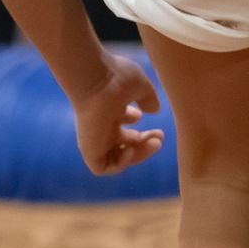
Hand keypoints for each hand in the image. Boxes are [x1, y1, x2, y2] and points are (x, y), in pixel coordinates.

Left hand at [67, 50, 164, 175]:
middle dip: (144, 145)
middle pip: (123, 144)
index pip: (125, 130)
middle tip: (160, 139)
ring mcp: (95, 138)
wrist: (96, 80)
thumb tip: (154, 110)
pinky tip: (130, 149)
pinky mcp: (89, 149)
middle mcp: (102, 126)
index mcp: (111, 111)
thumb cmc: (117, 78)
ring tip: (153, 144)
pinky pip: (102, 168)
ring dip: (138, 156)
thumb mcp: (140, 86)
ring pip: (115, 157)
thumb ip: (148, 98)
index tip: (158, 129)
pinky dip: (120, 164)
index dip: (142, 133)